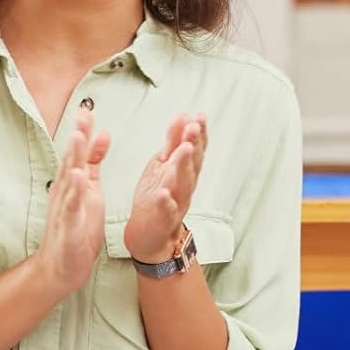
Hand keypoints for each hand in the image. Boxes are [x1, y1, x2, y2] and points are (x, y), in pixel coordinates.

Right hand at [36, 111, 109, 296]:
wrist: (61, 267)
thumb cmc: (76, 229)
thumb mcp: (89, 190)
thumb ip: (94, 163)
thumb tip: (102, 134)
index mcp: (74, 183)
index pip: (78, 152)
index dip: (83, 131)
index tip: (88, 108)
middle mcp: (66, 192)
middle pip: (71, 159)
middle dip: (77, 136)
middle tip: (82, 113)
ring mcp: (65, 209)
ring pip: (69, 180)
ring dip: (73, 158)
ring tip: (77, 137)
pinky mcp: (69, 227)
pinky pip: (72, 208)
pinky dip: (76, 192)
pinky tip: (79, 178)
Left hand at [124, 112, 206, 263]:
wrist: (150, 234)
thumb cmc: (158, 197)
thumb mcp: (165, 163)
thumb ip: (173, 141)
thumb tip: (184, 116)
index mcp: (184, 170)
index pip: (195, 148)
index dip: (199, 133)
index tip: (200, 117)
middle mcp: (185, 185)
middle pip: (193, 163)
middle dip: (194, 144)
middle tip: (194, 127)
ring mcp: (176, 202)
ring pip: (183, 183)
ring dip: (184, 166)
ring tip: (183, 149)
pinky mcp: (164, 219)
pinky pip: (167, 210)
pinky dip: (167, 202)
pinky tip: (165, 193)